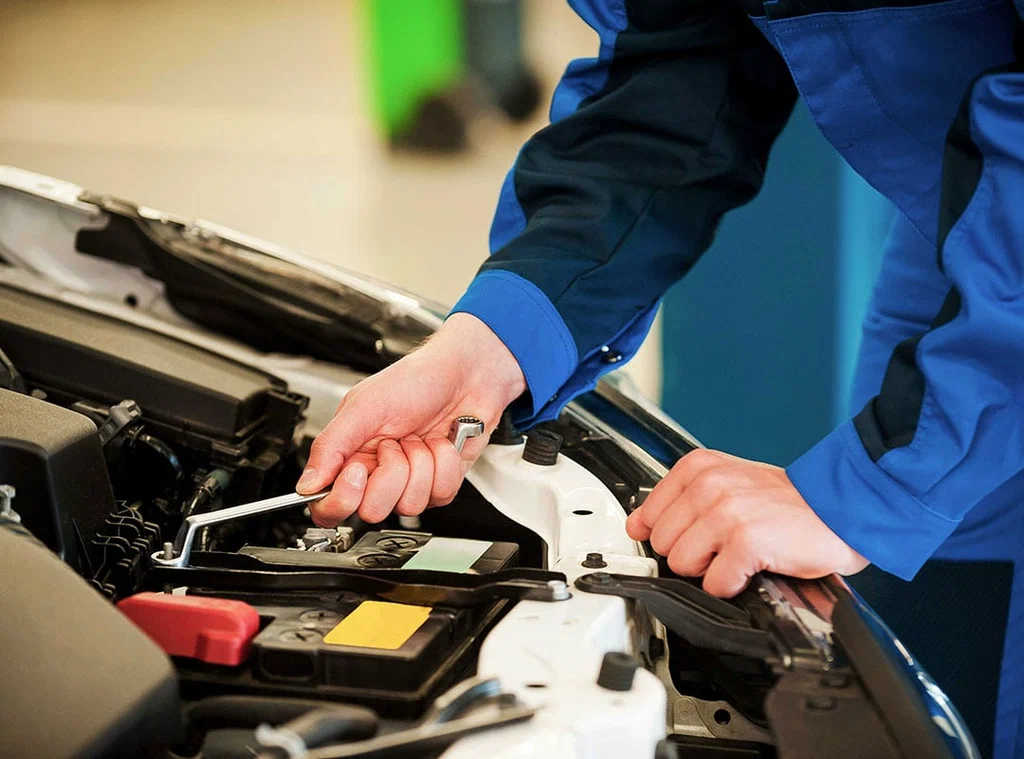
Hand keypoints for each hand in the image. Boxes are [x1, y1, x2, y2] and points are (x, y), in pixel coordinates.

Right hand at [297, 313, 525, 524]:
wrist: (464, 374)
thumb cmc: (415, 381)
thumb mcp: (364, 406)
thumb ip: (331, 446)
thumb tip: (306, 484)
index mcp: (349, 456)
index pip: (329, 506)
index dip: (341, 499)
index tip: (358, 472)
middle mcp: (378, 474)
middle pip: (372, 510)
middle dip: (391, 473)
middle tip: (396, 442)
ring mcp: (410, 481)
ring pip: (409, 505)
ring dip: (421, 463)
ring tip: (420, 437)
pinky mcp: (440, 483)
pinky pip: (440, 495)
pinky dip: (445, 464)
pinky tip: (441, 443)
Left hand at [625, 449, 867, 596]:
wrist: (840, 508)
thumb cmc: (787, 501)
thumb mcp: (727, 484)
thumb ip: (681, 500)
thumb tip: (638, 524)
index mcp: (699, 467)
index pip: (647, 516)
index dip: (670, 535)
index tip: (692, 536)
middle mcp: (708, 485)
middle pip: (663, 544)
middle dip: (692, 554)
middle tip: (726, 543)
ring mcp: (725, 512)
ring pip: (682, 565)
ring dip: (711, 570)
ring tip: (740, 552)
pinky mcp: (745, 541)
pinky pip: (714, 583)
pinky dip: (733, 584)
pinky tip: (753, 565)